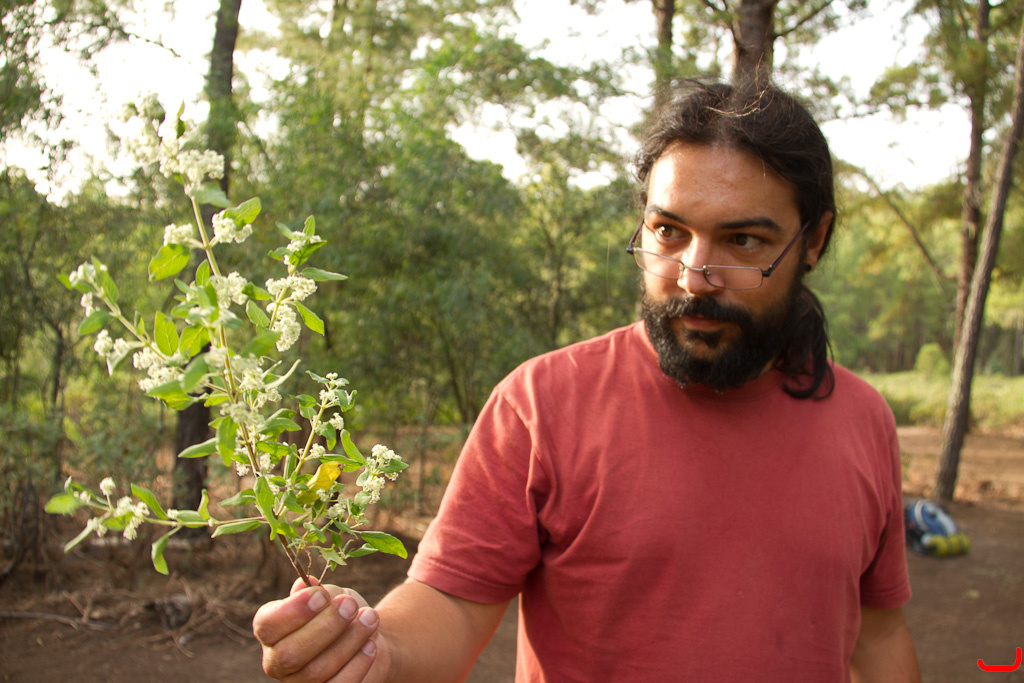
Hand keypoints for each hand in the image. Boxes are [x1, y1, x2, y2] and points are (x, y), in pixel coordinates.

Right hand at [254, 578, 390, 681]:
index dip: (292, 612)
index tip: (321, 596)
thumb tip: (305, 583)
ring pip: (316, 671)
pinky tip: (371, 644)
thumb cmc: (341, 611)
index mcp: (271, 631)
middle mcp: (278, 661)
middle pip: (290, 653)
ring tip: (370, 618)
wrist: (367, 637)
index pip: (267, 625)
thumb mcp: (330, 595)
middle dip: (324, 627)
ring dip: (348, 642)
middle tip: (349, 605)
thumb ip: (317, 591)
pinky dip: (357, 664)